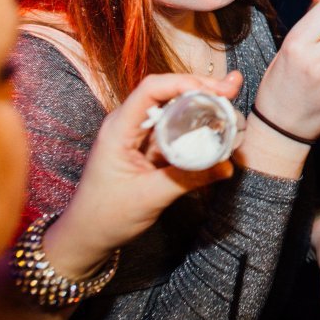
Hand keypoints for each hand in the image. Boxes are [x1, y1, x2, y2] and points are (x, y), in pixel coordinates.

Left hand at [43, 72, 245, 278]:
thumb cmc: (105, 216)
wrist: (86, 236)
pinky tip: (216, 126)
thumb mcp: (148, 198)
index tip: (213, 91)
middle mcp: (128, 125)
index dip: (183, 83)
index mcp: (119, 129)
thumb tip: (226, 166)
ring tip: (230, 102)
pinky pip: (175, 130)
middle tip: (232, 88)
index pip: (151, 89)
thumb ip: (188, 179)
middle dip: (201, 88)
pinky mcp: (148, 149)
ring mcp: (138, 136)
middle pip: (166, 93)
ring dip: (201, 105)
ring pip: (173, 110)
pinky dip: (197, 126)